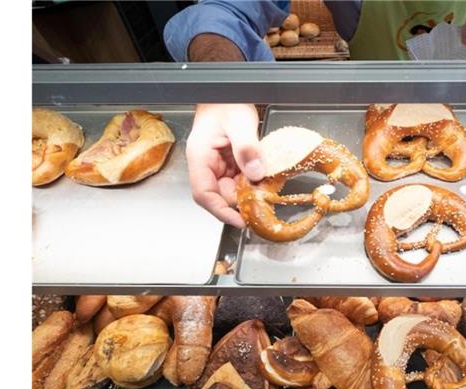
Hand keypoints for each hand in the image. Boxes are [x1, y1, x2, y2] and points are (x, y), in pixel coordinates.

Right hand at [186, 103, 263, 227]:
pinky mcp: (229, 162)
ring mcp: (217, 164)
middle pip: (220, 195)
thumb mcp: (239, 123)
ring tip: (265, 190)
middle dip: (240, 201)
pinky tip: (263, 178)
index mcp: (200, 157)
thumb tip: (255, 173)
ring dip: (247, 192)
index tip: (240, 221)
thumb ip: (247, 148)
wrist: (229, 90)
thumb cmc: (226, 101)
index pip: (204, 194)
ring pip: (230, 189)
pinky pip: (238, 179)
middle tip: (262, 201)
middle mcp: (206, 164)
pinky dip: (251, 182)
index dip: (221, 211)